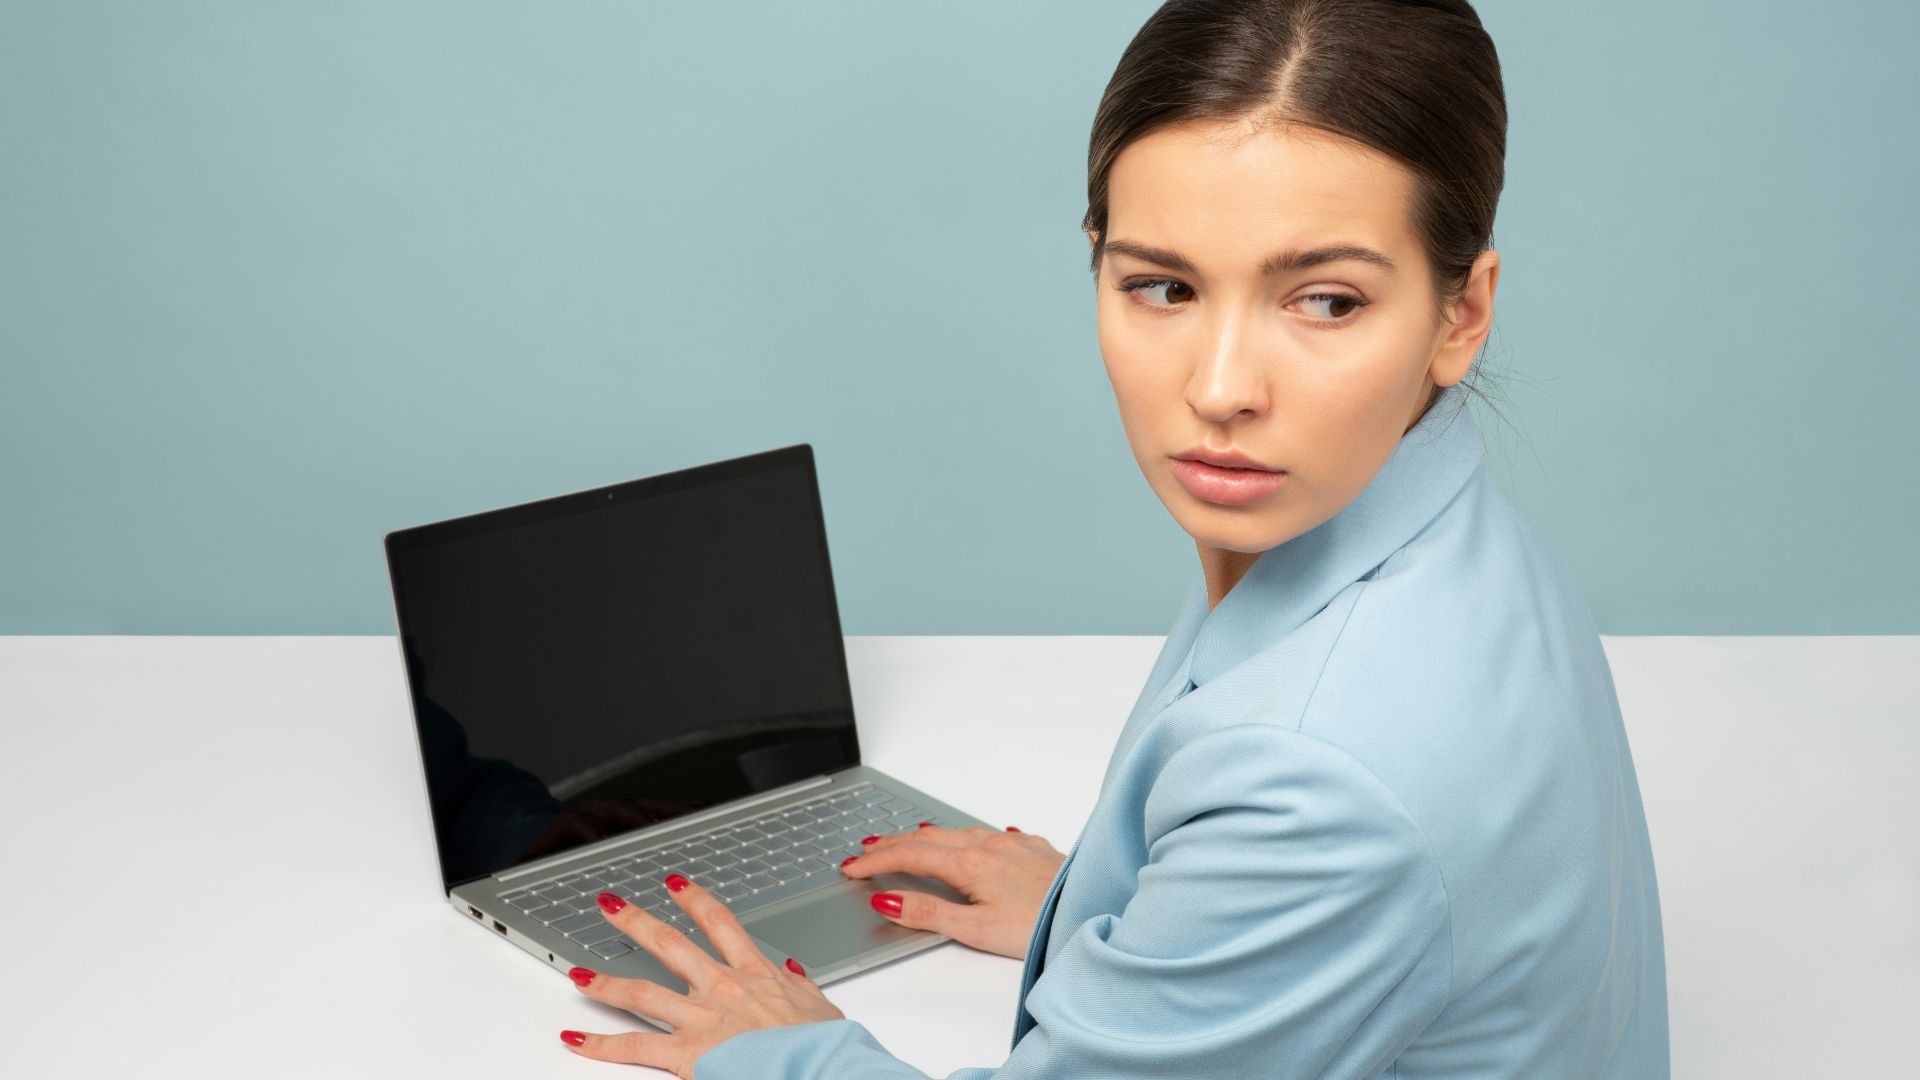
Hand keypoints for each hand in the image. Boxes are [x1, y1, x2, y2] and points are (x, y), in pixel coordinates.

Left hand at [557, 877, 844, 1076]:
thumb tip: (790, 971)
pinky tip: (576, 1040)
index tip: (675, 885)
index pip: (719, 923)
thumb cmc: (822, 1046)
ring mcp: (701, 1018)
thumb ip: (799, 986)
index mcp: (754, 974)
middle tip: (612, 905)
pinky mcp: (687, 1053)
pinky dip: (601, 1044)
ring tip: (577, 973)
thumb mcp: (819, 1006)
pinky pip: (635, 1047)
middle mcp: (722, 988)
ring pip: (641, 992)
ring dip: (604, 981)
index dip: (694, 899)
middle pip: (670, 944)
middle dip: (636, 921)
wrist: (819, 1067)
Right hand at [841, 824, 1065, 959]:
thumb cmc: (1042, 927)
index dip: (876, 861)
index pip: (909, 855)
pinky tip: (967, 841)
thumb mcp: (976, 930)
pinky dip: (963, 837)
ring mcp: (1013, 844)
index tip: (851, 867)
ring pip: (957, 832)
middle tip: (865, 851)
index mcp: (971, 863)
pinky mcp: (1034, 848)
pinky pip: (988, 834)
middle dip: (892, 843)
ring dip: (925, 838)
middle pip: (929, 838)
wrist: (1093, 911)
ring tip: (905, 842)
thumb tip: (887, 900)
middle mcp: (990, 845)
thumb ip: (928, 913)